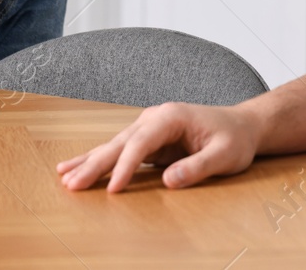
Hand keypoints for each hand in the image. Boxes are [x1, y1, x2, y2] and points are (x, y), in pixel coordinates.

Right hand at [57, 101, 261, 191]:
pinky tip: (79, 168)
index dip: (126, 167)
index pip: (142, 143)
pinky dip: (100, 161)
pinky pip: (121, 151)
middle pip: (120, 142)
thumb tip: (167, 182)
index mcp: (172, 116)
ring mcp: (150, 127)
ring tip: (63, 176)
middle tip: (71, 184)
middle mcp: (155, 117)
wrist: (242, 126)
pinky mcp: (149, 139)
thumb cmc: (234, 139)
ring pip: (114, 145)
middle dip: (95, 164)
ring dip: (90, 162)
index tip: (112, 189)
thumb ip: (197, 167)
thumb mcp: (224, 156)